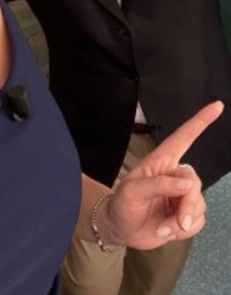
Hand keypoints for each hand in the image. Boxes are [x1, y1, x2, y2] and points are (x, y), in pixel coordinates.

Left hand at [102, 101, 223, 249]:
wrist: (121, 229)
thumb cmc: (122, 204)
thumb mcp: (132, 192)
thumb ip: (158, 185)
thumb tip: (187, 184)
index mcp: (161, 161)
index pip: (183, 137)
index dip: (200, 122)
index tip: (217, 106)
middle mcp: (174, 175)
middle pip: (194, 182)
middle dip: (188, 204)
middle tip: (179, 222)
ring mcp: (181, 195)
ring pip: (199, 204)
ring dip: (182, 221)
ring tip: (162, 226)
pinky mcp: (186, 214)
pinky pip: (198, 221)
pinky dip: (183, 231)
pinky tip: (167, 230)